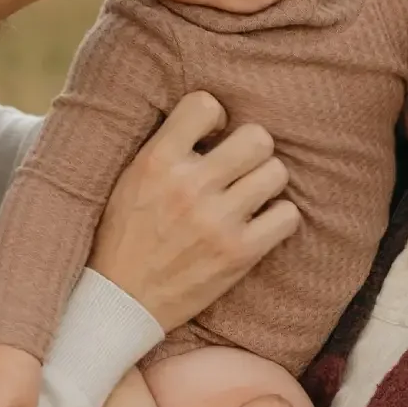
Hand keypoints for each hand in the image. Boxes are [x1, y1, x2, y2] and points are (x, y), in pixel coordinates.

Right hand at [88, 91, 299, 332]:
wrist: (120, 302)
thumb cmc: (123, 237)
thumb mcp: (130, 179)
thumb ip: (165, 148)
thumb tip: (209, 121)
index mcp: (156, 161)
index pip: (205, 104)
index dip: (216, 117)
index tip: (212, 137)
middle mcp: (189, 186)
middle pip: (257, 137)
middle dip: (250, 150)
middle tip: (238, 168)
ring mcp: (217, 221)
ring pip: (276, 172)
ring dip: (266, 182)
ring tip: (248, 196)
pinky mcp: (239, 253)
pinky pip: (287, 215)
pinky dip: (278, 217)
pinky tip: (259, 223)